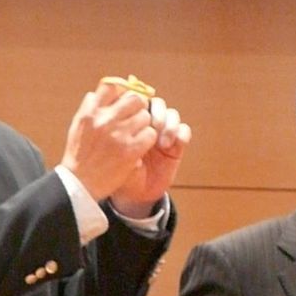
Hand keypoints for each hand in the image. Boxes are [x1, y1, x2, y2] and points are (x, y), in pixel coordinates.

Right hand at [61, 83, 158, 207]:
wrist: (79, 185)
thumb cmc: (79, 155)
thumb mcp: (77, 127)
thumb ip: (89, 108)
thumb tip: (98, 92)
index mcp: (91, 112)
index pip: (112, 86)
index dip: (123, 89)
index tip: (125, 98)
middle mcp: (104, 120)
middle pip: (134, 98)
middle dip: (138, 106)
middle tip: (136, 116)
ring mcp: (118, 135)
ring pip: (145, 116)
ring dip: (143, 125)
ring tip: (136, 134)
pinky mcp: (130, 151)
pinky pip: (150, 134)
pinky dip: (147, 140)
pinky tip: (139, 146)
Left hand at [110, 100, 190, 217]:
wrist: (133, 195)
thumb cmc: (118, 173)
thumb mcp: (112, 155)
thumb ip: (114, 137)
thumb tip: (119, 123)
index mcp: (131, 122)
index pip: (139, 101)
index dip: (140, 103)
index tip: (134, 114)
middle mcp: (148, 124)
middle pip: (157, 104)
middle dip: (157, 112)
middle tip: (152, 125)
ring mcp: (163, 133)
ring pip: (172, 114)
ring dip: (169, 123)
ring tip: (162, 141)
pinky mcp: (176, 146)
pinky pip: (184, 131)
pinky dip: (180, 134)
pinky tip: (170, 146)